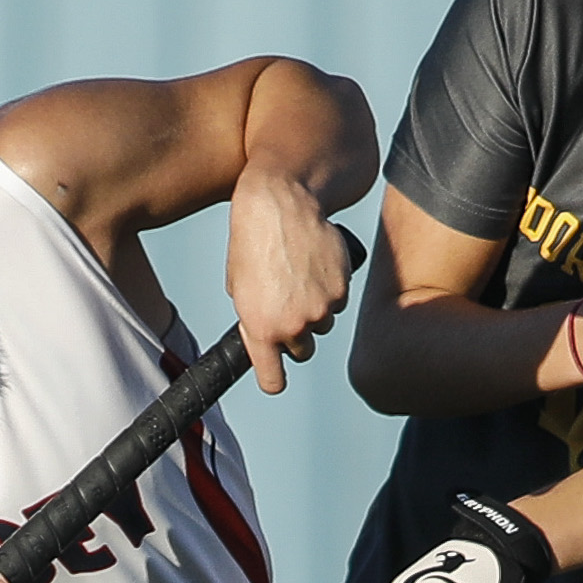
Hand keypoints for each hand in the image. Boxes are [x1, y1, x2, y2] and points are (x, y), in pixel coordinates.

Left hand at [222, 168, 354, 393]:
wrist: (282, 202)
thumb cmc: (253, 240)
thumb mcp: (239, 285)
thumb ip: (253, 317)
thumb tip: (265, 335)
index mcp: (261, 329)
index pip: (273, 380)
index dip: (273, 377)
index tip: (274, 373)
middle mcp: (294, 325)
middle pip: (302, 351)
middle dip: (295, 334)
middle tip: (286, 304)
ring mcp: (322, 308)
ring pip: (322, 324)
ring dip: (313, 308)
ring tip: (298, 274)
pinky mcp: (342, 288)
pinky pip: (338, 301)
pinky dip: (329, 288)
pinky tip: (314, 264)